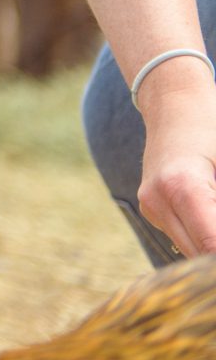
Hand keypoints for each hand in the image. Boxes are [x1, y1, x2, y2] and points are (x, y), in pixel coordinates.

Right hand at [135, 64, 215, 256]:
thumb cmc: (213, 125)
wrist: (175, 103)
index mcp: (182, 185)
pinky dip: (204, 240)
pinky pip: (184, 239)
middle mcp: (157, 200)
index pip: (211, 244)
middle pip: (201, 253)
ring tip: (213, 218)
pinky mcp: (150, 209)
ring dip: (210, 247)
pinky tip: (210, 224)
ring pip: (191, 250)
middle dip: (214, 257)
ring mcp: (150, 206)